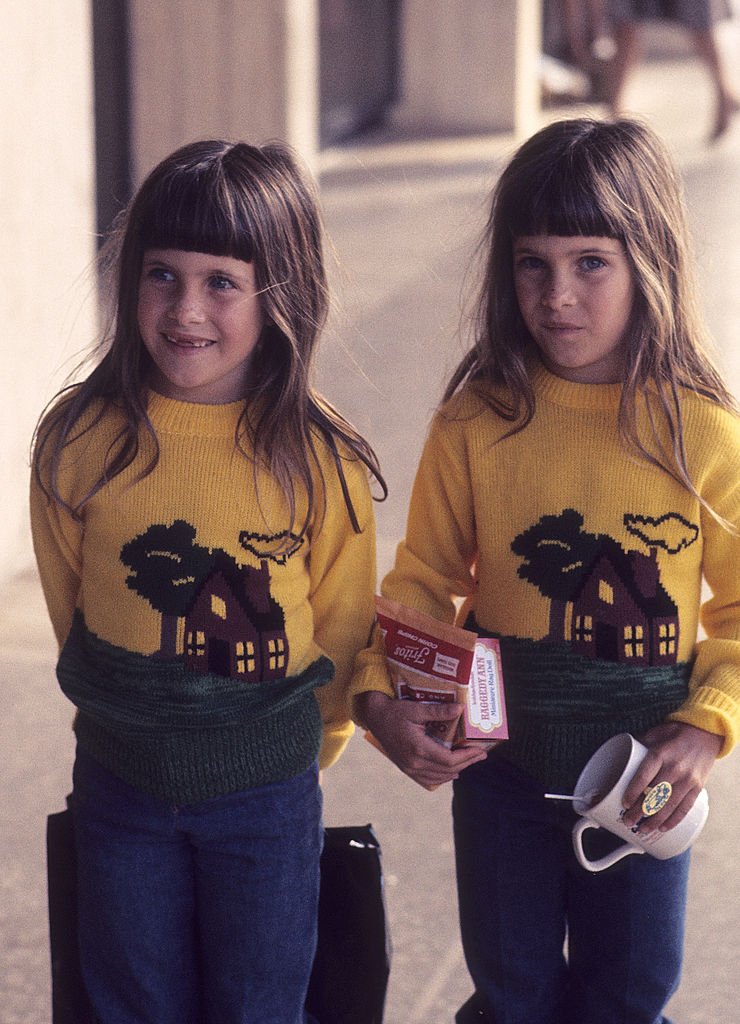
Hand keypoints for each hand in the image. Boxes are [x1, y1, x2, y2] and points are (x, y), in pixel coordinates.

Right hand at [355, 691, 488, 789]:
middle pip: (447, 770)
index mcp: (418, 748)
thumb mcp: (417, 708)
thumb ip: (439, 711)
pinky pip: (428, 780)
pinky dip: (442, 777)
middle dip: (467, 763)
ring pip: (439, 777)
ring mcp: (409, 768)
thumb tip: (460, 708)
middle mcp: (414, 762)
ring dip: (456, 770)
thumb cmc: (395, 711)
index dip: (467, 757)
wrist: (375, 717)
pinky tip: (451, 772)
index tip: (480, 750)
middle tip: (481, 754)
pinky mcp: (406, 768)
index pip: (449, 760)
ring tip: (469, 760)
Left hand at [621, 722, 721, 832]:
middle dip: (639, 811)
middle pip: (654, 795)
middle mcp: (674, 768)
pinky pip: (685, 808)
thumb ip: (638, 746)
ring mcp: (688, 780)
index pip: (644, 776)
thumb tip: (620, 757)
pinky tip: (663, 828)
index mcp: (660, 754)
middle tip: (628, 821)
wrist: (705, 734)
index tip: (624, 803)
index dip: (633, 792)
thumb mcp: (654, 733)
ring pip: (669, 805)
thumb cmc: (675, 733)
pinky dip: (673, 820)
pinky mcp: (698, 787)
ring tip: (643, 829)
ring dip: (654, 820)